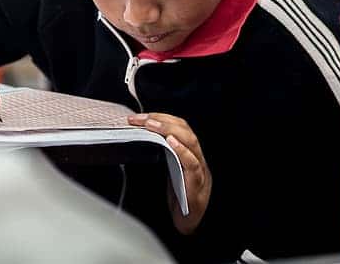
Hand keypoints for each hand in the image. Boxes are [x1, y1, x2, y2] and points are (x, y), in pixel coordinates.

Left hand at [128, 113, 210, 233]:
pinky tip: (171, 142)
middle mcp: (196, 157)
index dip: (160, 117)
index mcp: (188, 152)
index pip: (178, 126)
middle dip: (161, 120)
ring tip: (152, 124)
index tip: (139, 117)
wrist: (190, 222)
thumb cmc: (180, 197)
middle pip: (184, 129)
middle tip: (141, 119)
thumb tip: (140, 138)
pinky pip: (192, 163)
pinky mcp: (198, 182)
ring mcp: (199, 168)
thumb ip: (161, 154)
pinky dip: (182, 150)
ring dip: (170, 129)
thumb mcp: (168, 171)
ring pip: (190, 141)